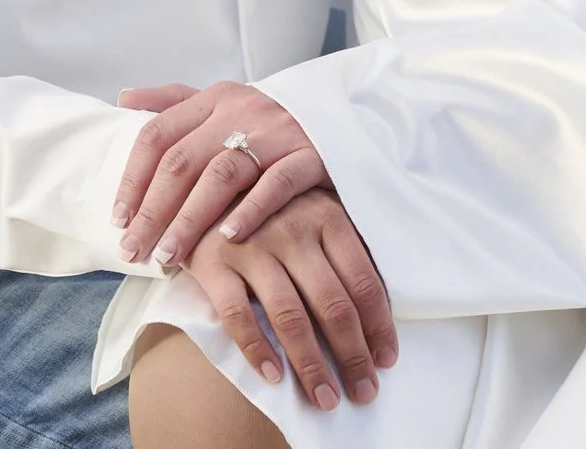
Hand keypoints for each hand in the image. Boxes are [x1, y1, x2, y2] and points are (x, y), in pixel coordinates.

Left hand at [114, 81, 331, 266]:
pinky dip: (251, 210)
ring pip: (222, 174)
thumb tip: (123, 99)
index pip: (158, 134)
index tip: (117, 219)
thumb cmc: (268, 119)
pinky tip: (229, 239)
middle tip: (133, 250)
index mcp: (213, 98)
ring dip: (190, 218)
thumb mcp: (222, 101)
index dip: (133, 177)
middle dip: (153, 209)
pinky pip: (277, 184)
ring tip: (169, 256)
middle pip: (183, 160)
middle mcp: (240, 110)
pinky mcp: (311, 155)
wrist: (341, 114)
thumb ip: (174, 101)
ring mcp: (276, 132)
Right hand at [183, 188, 395, 410]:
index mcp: (326, 215)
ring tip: (325, 398)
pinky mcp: (213, 262)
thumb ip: (341, 252)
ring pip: (290, 316)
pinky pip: (238, 316)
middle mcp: (292, 227)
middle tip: (364, 393)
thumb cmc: (269, 210)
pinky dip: (257, 350)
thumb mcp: (312, 214)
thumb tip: (379, 317)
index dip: (378, 328)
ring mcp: (251, 245)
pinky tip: (274, 377)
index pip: (363, 281)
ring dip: (311, 365)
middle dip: (352, 356)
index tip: (386, 362)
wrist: (200, 188)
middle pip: (333, 304)